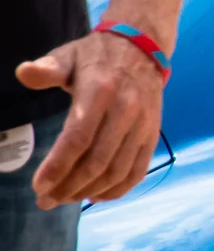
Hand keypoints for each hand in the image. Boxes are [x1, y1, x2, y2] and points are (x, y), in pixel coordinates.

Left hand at [15, 31, 166, 208]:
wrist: (142, 49)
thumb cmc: (97, 56)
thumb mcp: (69, 55)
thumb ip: (47, 68)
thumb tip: (24, 73)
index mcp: (100, 91)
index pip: (78, 138)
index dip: (58, 166)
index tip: (39, 186)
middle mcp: (125, 111)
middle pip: (97, 161)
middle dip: (69, 186)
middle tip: (46, 201)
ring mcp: (142, 125)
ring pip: (117, 170)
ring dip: (90, 191)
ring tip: (66, 199)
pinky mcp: (152, 134)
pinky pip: (137, 170)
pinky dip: (118, 189)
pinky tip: (96, 196)